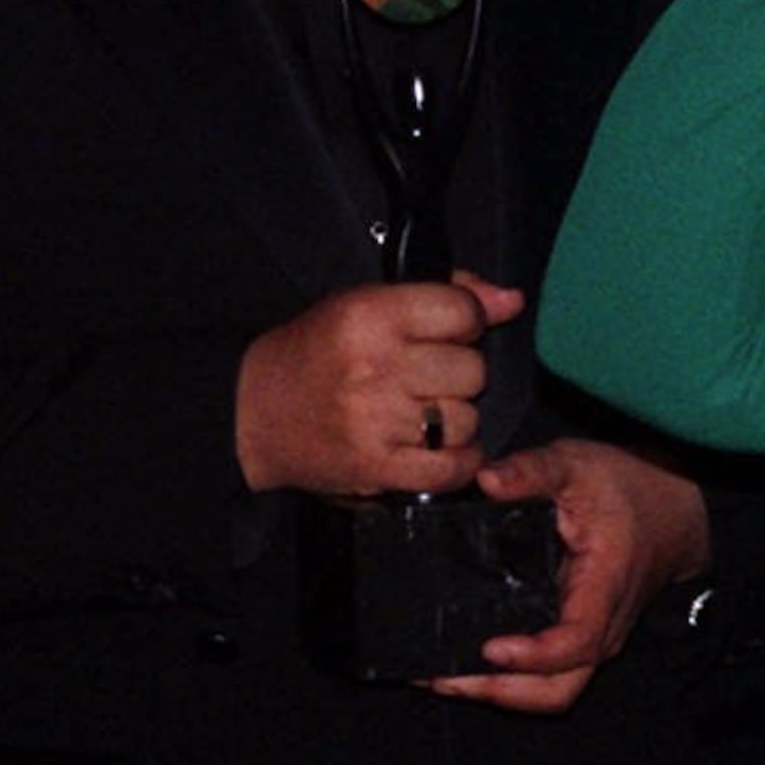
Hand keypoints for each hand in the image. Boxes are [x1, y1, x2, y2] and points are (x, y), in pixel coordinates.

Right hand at [236, 275, 524, 500]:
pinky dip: (457, 462)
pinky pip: (451, 468)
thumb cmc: (315, 352)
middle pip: (471, 370)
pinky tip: (440, 449)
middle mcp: (376, 366)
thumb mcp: (365, 303)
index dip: (466, 322)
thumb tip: (511, 301)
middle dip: (459, 373)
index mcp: (370, 314)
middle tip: (428, 378)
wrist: (252, 413)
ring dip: (455, 420)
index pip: (462, 312)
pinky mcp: (377, 468)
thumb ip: (444, 295)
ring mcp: (377, 421)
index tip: (447, 333)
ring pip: (465, 420)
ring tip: (423, 414)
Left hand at [427, 437, 711, 715]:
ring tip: (446, 678)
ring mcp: (595, 638)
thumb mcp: (577, 465)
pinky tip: (467, 664)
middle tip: (446, 678)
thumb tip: (486, 479)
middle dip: (501, 693)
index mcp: (604, 587)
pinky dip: (509, 680)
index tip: (489, 648)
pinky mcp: (581, 638)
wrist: (672, 506)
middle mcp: (604, 626)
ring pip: (553, 691)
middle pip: (559, 690)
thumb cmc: (627, 487)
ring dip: (500, 692)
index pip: (575, 642)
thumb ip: (532, 470)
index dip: (533, 655)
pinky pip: (549, 675)